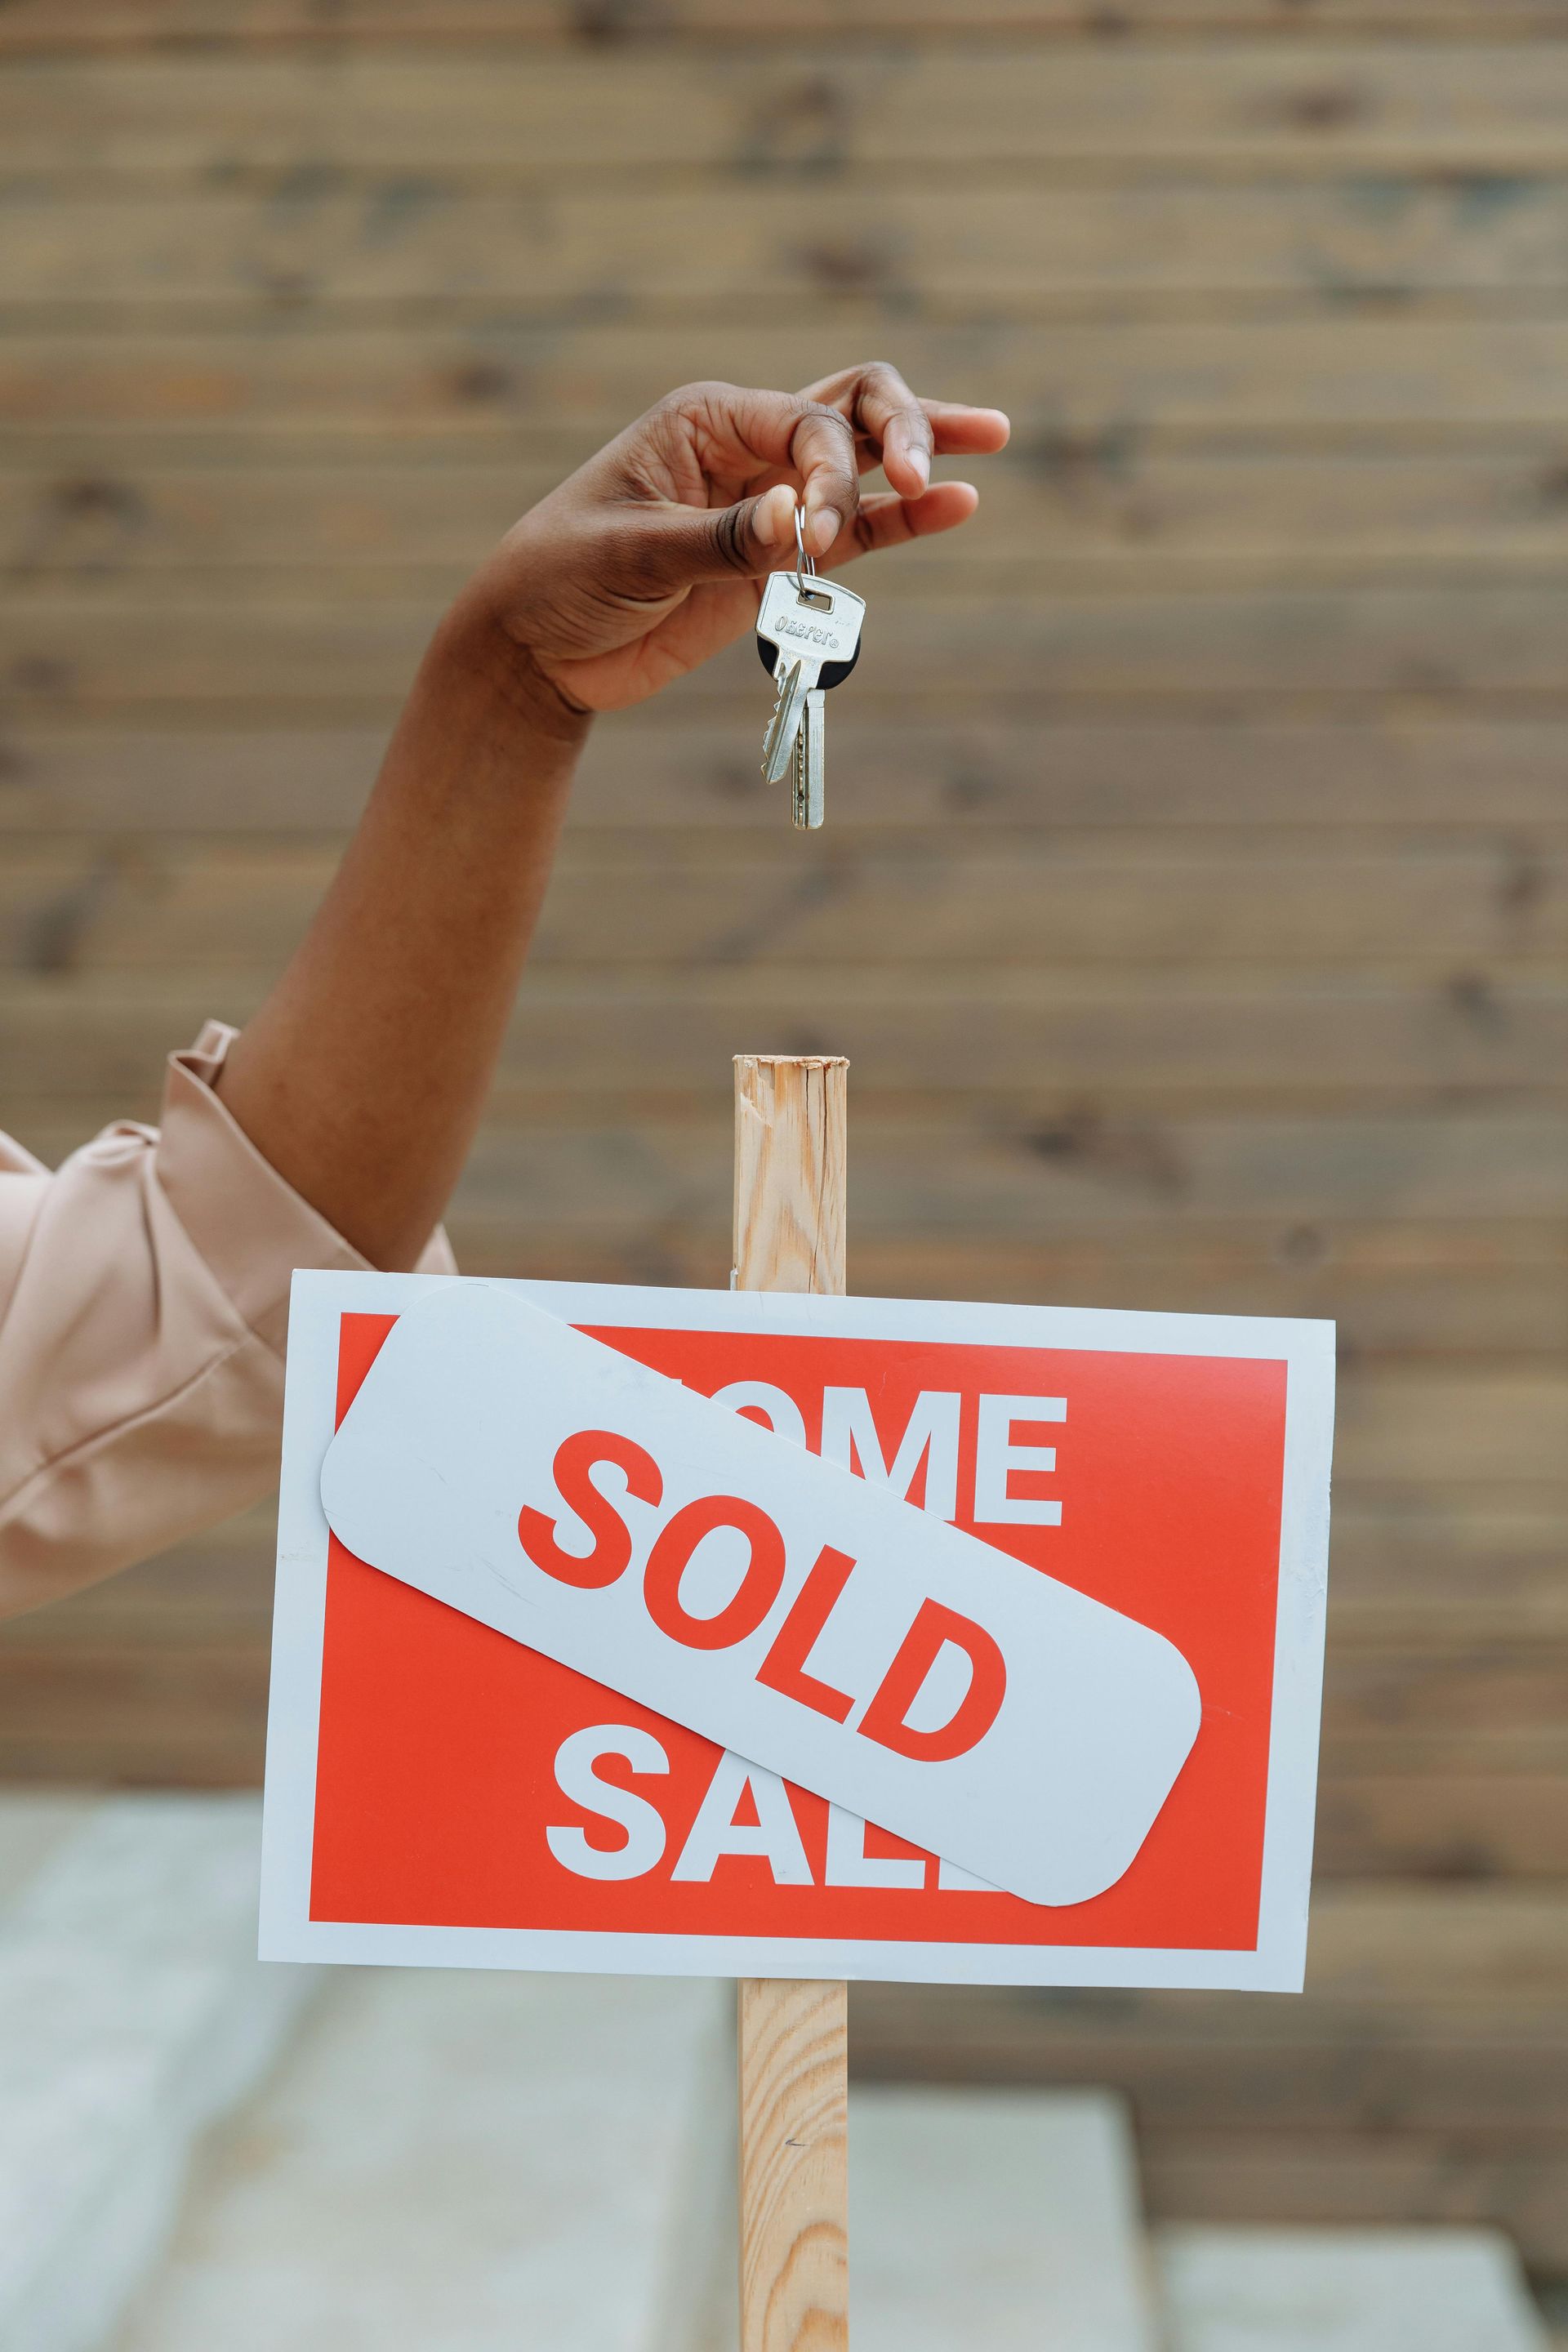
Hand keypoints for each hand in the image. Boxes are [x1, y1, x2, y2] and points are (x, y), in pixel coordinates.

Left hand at [453, 362, 1009, 722]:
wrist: (537, 651)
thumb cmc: (561, 580)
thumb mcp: (630, 555)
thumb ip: (718, 539)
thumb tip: (796, 522)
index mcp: (706, 420)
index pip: (804, 421)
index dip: (830, 471)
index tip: (814, 537)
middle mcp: (747, 446)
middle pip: (851, 408)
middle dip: (902, 429)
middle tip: (928, 476)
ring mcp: (769, 500)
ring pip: (863, 459)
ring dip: (921, 452)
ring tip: (989, 443)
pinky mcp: (778, 560)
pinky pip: (855, 533)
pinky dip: (902, 523)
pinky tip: (958, 505)